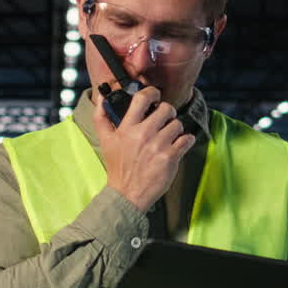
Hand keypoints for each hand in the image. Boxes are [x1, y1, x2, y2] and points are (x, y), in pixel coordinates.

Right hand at [93, 86, 194, 212]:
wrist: (127, 194)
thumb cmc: (117, 167)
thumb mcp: (105, 140)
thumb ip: (101, 116)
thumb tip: (101, 97)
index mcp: (127, 128)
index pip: (142, 98)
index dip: (152, 92)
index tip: (155, 96)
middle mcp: (143, 135)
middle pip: (166, 109)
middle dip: (167, 112)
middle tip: (164, 119)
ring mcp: (158, 146)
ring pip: (178, 124)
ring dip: (175, 128)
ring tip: (169, 136)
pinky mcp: (170, 157)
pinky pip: (187, 139)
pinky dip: (186, 140)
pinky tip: (178, 145)